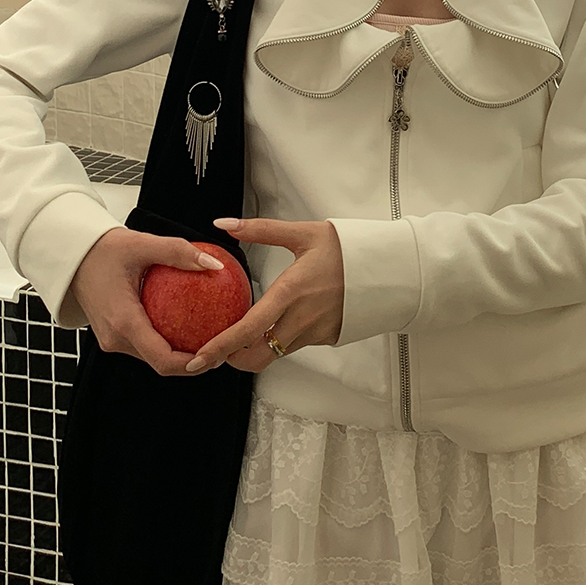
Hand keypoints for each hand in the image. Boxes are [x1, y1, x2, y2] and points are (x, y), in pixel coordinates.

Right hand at [69, 227, 227, 377]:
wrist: (72, 256)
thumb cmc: (101, 249)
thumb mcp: (143, 244)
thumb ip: (178, 253)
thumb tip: (214, 264)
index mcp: (123, 321)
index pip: (163, 359)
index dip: (192, 365)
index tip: (216, 355)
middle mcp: (115, 338)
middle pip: (160, 363)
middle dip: (192, 361)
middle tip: (220, 346)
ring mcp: (112, 340)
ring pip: (152, 356)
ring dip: (179, 352)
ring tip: (208, 335)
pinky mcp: (112, 335)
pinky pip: (143, 345)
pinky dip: (165, 340)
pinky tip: (185, 324)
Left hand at [183, 217, 343, 374]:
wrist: (386, 266)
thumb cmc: (345, 249)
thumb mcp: (301, 233)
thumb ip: (259, 230)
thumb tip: (225, 223)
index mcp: (289, 292)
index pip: (247, 330)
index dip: (220, 347)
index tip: (199, 357)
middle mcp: (300, 319)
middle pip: (257, 357)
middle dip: (230, 360)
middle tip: (213, 353)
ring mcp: (314, 332)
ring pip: (275, 354)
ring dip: (253, 350)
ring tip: (238, 337)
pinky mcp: (325, 338)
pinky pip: (293, 345)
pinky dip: (277, 341)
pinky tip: (273, 325)